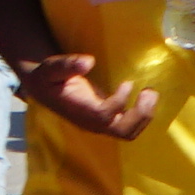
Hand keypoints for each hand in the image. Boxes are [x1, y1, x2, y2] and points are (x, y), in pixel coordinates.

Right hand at [24, 49, 160, 143]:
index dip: (119, 102)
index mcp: (80, 111)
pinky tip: (144, 95)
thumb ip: (67, 65)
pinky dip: (142, 114)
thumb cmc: (48, 77)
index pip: (104, 116)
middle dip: (140, 114)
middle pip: (123, 131)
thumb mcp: (51, 68)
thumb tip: (88, 62)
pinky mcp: (108, 119)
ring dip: (145, 115)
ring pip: (129, 132)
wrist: (44, 89)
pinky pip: (130, 125)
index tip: (128, 83)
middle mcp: (92, 122)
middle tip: (149, 91)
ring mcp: (101, 124)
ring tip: (150, 92)